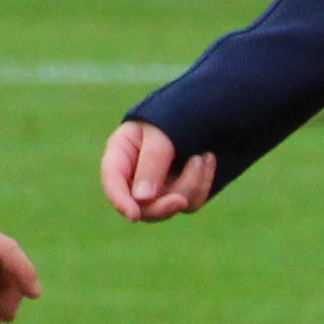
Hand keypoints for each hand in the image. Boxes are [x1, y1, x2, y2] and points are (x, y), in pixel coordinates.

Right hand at [98, 120, 219, 221]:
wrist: (210, 107)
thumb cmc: (178, 111)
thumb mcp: (162, 132)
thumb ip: (152, 162)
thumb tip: (142, 199)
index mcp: (122, 153)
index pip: (113, 182)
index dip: (120, 201)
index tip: (134, 216)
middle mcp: (137, 173)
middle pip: (141, 206)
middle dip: (163, 205)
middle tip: (181, 201)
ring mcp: (160, 185)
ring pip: (170, 205)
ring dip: (190, 184)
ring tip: (203, 156)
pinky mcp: (181, 190)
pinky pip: (191, 201)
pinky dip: (202, 183)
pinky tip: (208, 158)